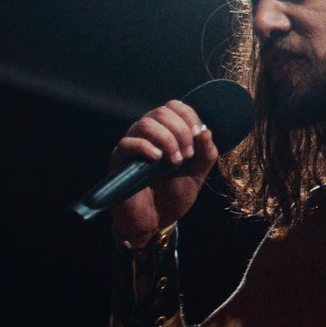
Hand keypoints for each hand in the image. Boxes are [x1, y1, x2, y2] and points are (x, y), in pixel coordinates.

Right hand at [109, 100, 218, 245]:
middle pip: (161, 112)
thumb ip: (206, 153)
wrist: (157, 220)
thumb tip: (206, 131)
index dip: (188, 116)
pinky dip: (146, 147)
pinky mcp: (119, 161)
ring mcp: (132, 146)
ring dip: (166, 140)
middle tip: (187, 155)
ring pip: (145, 124)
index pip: (174, 107)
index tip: (198, 136)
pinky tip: (157, 160)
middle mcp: (147, 135)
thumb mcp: (198, 173)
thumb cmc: (174, 194)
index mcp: (167, 132)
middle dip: (180, 132)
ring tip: (174, 162)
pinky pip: (127, 143)